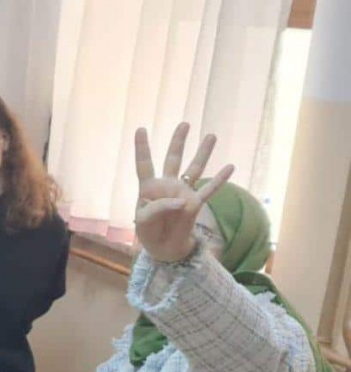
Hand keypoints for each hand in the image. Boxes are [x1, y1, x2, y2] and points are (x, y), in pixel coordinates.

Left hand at [133, 123, 232, 263]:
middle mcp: (167, 185)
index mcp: (148, 187)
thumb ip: (158, 208)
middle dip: (178, 141)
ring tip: (211, 135)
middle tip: (184, 124)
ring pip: (194, 168)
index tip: (141, 128)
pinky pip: (209, 189)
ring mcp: (183, 192)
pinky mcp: (195, 203)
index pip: (145, 163)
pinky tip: (230, 167)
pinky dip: (220, 179)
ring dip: (203, 153)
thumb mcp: (143, 220)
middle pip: (173, 159)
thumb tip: (182, 201)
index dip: (142, 147)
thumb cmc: (149, 231)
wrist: (163, 248)